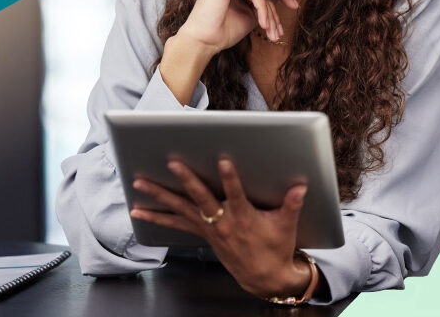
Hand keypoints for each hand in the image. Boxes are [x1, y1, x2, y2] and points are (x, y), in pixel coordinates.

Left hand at [130, 159, 313, 298]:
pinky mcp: (202, 234)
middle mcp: (222, 222)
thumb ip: (292, 203)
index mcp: (244, 217)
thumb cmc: (275, 248)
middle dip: (187, 180)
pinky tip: (138, 212)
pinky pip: (175, 224)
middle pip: (201, 198)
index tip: (223, 161)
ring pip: (180, 209)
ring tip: (140, 183)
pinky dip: (156, 217)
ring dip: (159, 196)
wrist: (264, 278)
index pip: (236, 194)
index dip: (230, 178)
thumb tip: (301, 186)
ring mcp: (209, 229)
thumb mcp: (286, 226)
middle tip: (173, 163)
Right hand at [178, 0, 298, 54]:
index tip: (294, 6)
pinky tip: (263, 24)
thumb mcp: (249, 13)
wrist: (204, 41)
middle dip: (274, 10)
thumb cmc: (222, 30)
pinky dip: (262, 8)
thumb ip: (262, 2)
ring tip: (272, 33)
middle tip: (280, 30)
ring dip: (269, 13)